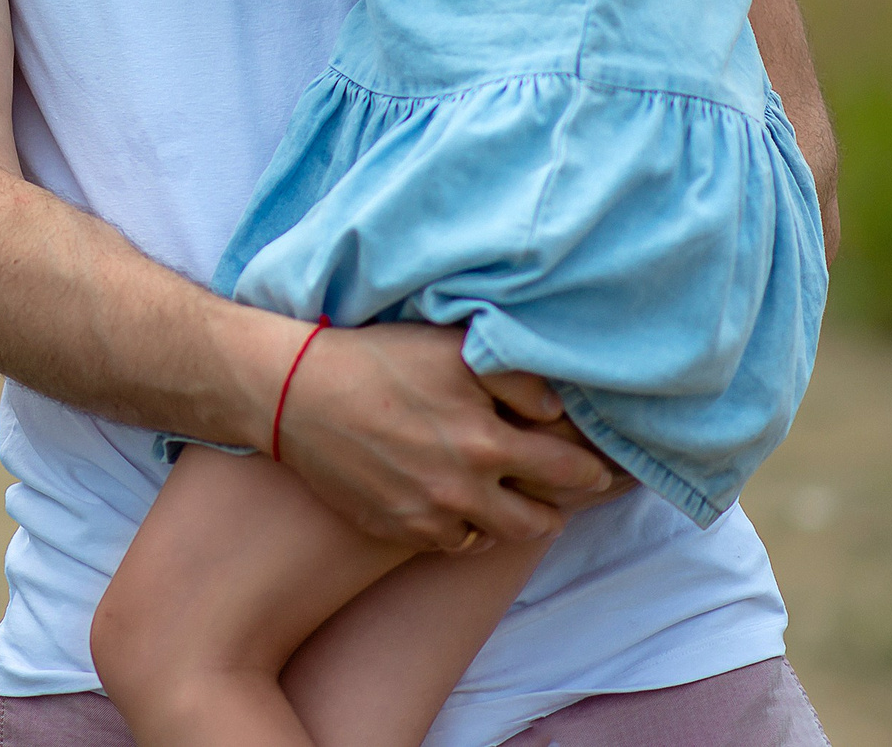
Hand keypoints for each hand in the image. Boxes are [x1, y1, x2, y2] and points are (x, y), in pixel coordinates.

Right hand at [275, 325, 622, 551]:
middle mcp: (464, 490)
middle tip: (558, 493)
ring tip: (507, 499)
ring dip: (509, 520)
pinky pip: (449, 543)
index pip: (568, 471)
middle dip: (556, 507)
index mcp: (487, 442)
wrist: (293, 394)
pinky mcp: (396, 529)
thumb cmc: (375, 360)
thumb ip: (516, 378)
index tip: (598, 467)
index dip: (590, 469)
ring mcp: (428, 516)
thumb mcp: (450, 348)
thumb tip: (558, 411)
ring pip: (494, 537)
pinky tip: (457, 504)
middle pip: (538, 520)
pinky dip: (463, 528)